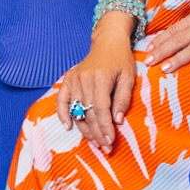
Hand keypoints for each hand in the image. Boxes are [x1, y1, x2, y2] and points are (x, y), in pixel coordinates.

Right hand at [56, 33, 136, 153]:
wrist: (108, 42)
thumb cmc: (121, 60)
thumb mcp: (128, 78)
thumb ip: (122, 99)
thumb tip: (117, 121)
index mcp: (100, 78)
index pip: (101, 110)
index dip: (105, 128)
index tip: (110, 142)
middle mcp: (84, 79)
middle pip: (88, 113)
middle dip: (97, 133)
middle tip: (105, 148)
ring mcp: (73, 79)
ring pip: (76, 111)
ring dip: (85, 129)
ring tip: (95, 142)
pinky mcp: (68, 79)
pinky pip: (61, 100)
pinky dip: (62, 114)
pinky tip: (68, 126)